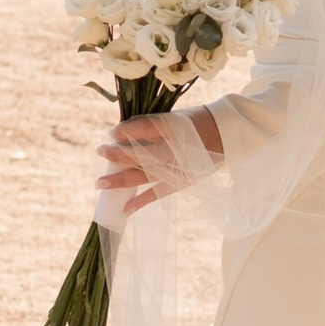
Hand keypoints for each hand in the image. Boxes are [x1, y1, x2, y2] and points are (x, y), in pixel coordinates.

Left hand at [96, 113, 223, 214]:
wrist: (224, 135)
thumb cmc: (193, 123)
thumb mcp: (173, 117)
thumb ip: (148, 126)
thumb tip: (120, 135)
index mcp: (172, 127)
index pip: (145, 128)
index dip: (126, 131)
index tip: (112, 133)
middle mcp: (173, 149)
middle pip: (139, 154)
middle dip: (117, 154)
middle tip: (100, 151)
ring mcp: (176, 168)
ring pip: (143, 175)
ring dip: (120, 181)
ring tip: (100, 183)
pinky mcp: (180, 181)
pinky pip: (157, 193)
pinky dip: (141, 201)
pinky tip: (124, 208)